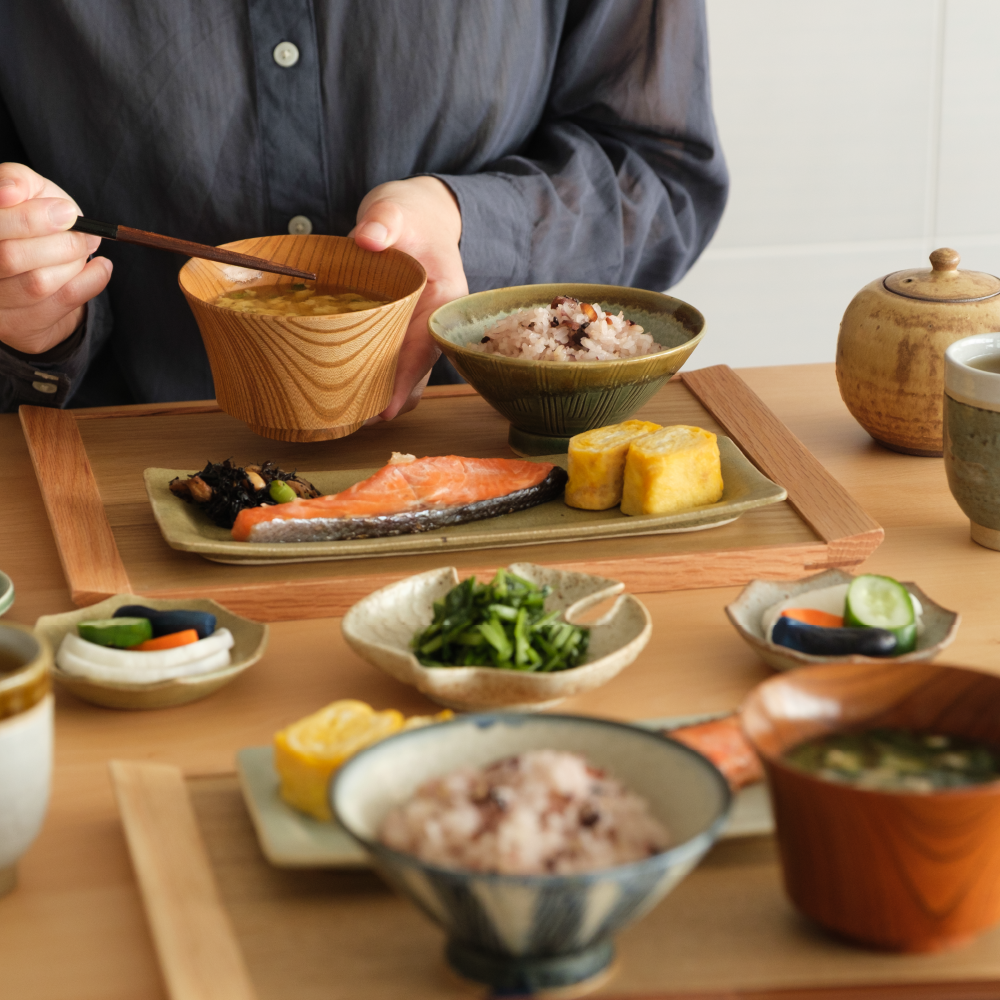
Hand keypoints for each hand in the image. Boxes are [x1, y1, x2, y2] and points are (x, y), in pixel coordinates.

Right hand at [0, 162, 112, 354]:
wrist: (44, 262)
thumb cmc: (31, 218)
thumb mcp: (26, 191)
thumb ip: (17, 181)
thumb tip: (10, 193)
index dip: (29, 220)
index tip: (67, 212)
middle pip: (11, 258)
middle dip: (59, 242)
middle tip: (85, 233)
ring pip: (38, 283)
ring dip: (74, 261)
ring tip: (87, 246)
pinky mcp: (21, 327)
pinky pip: (62, 303)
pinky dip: (91, 281)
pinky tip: (101, 267)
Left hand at [352, 176, 466, 419]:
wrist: (414, 217)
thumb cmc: (411, 216)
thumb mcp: (398, 210)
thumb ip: (384, 221)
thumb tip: (366, 238)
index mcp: (445, 303)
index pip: (426, 350)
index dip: (406, 382)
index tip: (387, 410)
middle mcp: (431, 327)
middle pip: (414, 377)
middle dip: (387, 400)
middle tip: (351, 420)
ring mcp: (412, 334)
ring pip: (399, 378)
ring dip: (374, 396)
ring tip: (338, 415)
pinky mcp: (393, 336)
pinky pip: (381, 364)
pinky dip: (362, 378)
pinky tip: (335, 390)